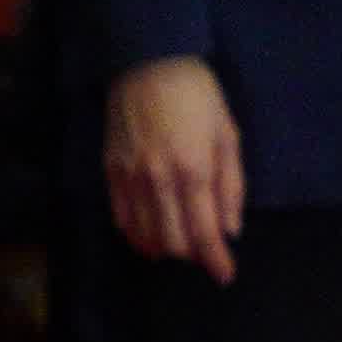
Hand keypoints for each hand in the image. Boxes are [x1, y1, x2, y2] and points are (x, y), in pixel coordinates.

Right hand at [104, 57, 249, 283]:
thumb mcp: (228, 135)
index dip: (216, 260)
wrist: (146, 65)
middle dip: (192, 255)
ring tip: (177, 246)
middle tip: (205, 252)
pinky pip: (121, 219)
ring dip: (164, 248)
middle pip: (173, 241)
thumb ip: (230, 185)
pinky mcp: (110, 174)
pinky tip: (148, 235)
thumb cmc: (197, 96)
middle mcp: (160, 182)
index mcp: (195, 170)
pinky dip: (136, 235)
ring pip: (145, 235)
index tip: (225, 275)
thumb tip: (230, 228)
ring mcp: (131, 180)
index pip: (205, 231)